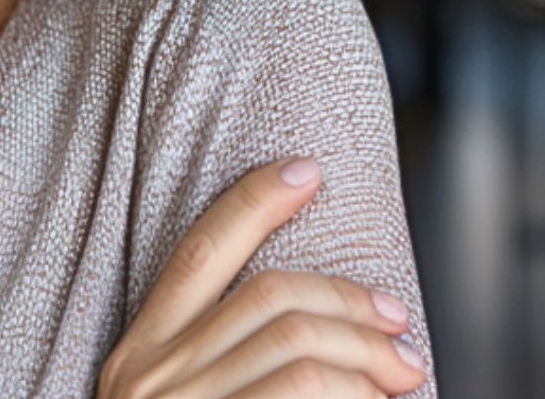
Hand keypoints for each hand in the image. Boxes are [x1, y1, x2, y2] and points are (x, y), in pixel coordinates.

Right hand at [96, 157, 427, 396]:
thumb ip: (220, 371)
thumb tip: (313, 334)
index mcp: (141, 356)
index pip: (201, 250)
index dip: (256, 200)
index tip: (307, 168)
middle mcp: (153, 376)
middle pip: (271, 296)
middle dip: (351, 299)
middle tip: (398, 325)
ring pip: (297, 343)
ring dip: (367, 352)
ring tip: (403, 375)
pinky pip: (299, 394)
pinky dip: (349, 395)